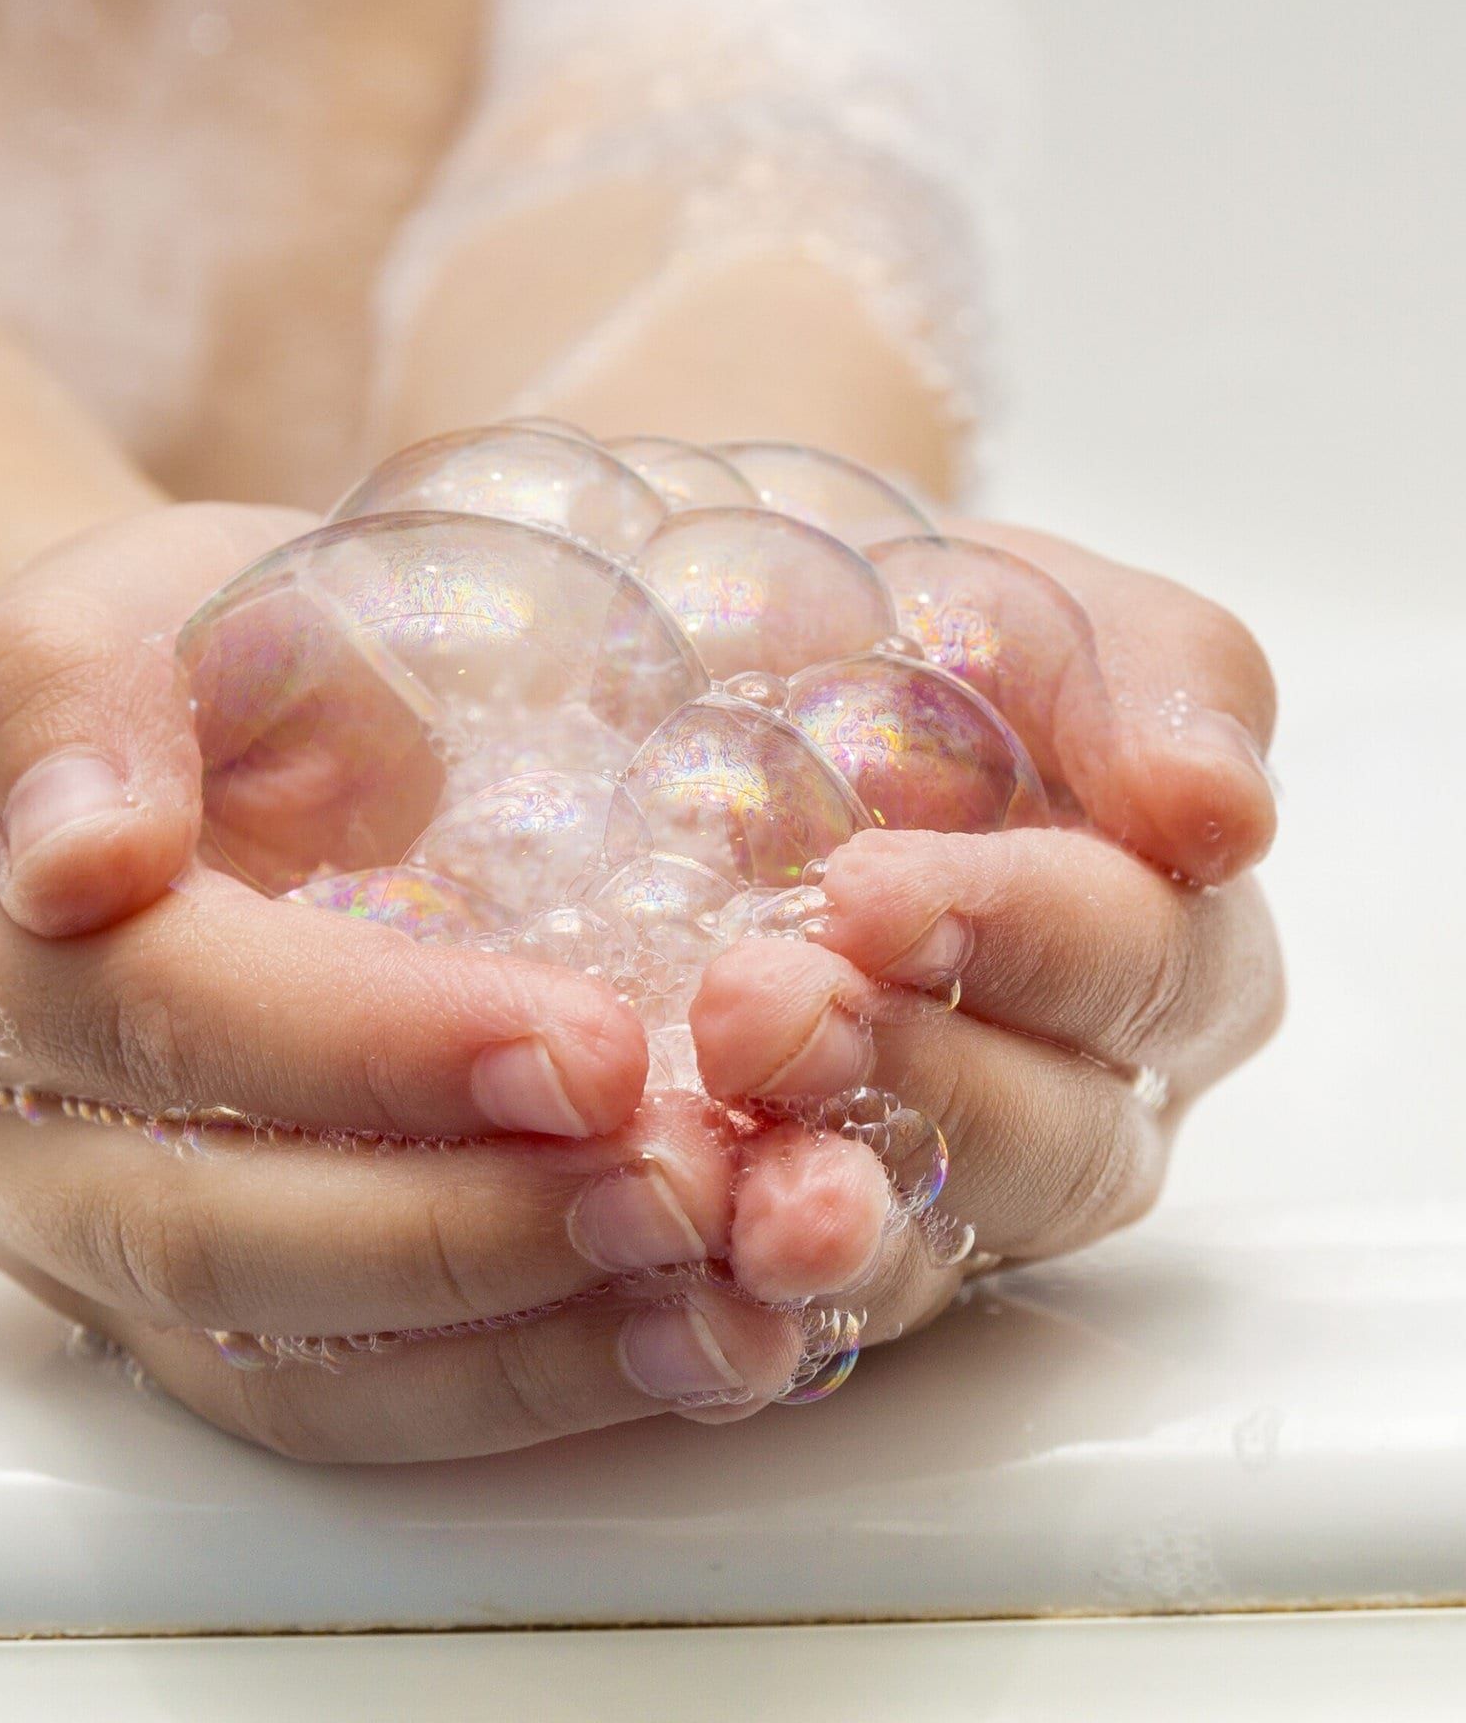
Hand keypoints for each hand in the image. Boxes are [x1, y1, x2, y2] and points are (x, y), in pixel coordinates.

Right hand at [0, 504, 819, 1463]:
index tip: (590, 1047)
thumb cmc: (178, 662)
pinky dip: (493, 1397)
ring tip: (703, 1299)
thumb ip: (85, 698)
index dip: (373, 1047)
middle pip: (204, 1228)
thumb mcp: (129, 605)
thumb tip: (80, 859)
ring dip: (503, 1350)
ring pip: (260, 1366)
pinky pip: (310, 1409)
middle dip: (463, 1227)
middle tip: (677, 1187)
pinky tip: (653, 1347)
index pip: (160, 1009)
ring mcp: (56, 1245)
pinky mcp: (155, 1320)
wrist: (145, 761)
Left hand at [690, 522, 1283, 1336]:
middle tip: (762, 1014)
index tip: (874, 894)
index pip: (1142, 968)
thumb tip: (1221, 810)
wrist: (691, 666)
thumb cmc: (870, 627)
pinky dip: (749, 1313)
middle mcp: (1062, 1076)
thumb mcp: (1010, 597)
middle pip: (1056, 1139)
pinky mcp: (811, 1232)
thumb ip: (1144, 673)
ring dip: (845, 1226)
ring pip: (942, 1244)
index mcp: (1141, 930)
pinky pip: (807, 1312)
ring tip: (747, 1199)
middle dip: (917, 1082)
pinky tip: (689, 1291)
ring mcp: (934, 1169)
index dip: (1026, 940)